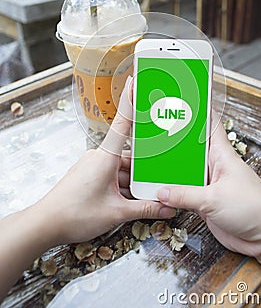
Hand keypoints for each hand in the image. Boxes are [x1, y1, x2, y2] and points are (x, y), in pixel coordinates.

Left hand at [36, 76, 175, 245]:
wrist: (46, 224)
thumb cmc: (74, 214)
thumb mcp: (116, 212)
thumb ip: (145, 208)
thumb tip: (166, 206)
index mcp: (105, 157)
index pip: (123, 123)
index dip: (130, 102)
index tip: (135, 83)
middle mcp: (99, 157)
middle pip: (129, 155)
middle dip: (143, 170)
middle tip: (158, 180)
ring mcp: (93, 166)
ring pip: (121, 169)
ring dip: (133, 182)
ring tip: (145, 198)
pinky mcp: (89, 176)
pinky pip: (112, 175)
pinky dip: (122, 187)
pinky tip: (130, 201)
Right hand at [157, 111, 260, 259]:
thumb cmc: (255, 209)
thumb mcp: (215, 199)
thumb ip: (186, 194)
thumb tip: (162, 190)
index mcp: (221, 154)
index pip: (208, 123)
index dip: (196, 109)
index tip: (180, 97)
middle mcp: (213, 165)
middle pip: (189, 147)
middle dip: (173, 139)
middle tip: (153, 130)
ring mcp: (208, 183)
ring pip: (183, 171)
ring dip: (169, 169)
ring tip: (149, 161)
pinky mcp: (204, 201)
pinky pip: (183, 191)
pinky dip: (172, 191)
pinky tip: (159, 189)